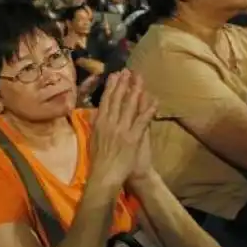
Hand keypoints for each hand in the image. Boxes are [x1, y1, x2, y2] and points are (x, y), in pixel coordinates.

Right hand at [89, 70, 155, 189]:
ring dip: (135, 91)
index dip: (111, 86)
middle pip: (117, 99)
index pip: (106, 100)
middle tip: (128, 71)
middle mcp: (109, 122)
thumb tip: (96, 112)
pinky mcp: (133, 137)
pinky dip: (148, 110)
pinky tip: (153, 100)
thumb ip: (96, 124)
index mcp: (99, 122)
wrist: (105, 175)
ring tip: (139, 79)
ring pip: (130, 106)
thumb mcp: (93, 138)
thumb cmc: (98, 159)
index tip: (115, 75)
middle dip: (123, 84)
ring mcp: (121, 129)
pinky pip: (142, 121)